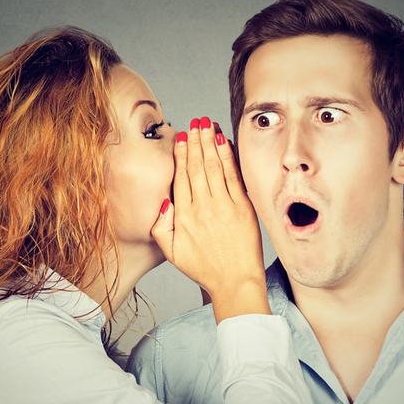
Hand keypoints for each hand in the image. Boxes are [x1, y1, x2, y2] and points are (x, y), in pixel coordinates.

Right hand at [151, 117, 269, 321]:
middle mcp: (202, 208)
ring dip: (210, 143)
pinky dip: (229, 158)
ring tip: (208, 124)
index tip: (182, 136)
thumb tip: (164, 202)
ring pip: (214, 167)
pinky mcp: (243, 208)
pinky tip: (225, 142)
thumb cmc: (203, 268)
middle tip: (195, 121)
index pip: (181, 177)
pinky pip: (234, 177)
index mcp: (184, 217)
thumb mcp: (172, 253)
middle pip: (197, 166)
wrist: (235, 282)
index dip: (181, 154)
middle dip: (196, 141)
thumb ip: (161, 227)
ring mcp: (224, 206)